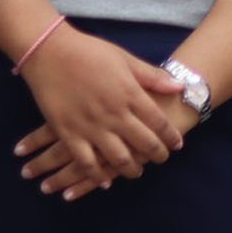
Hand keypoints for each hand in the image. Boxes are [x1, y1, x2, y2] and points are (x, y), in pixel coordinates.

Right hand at [13, 28, 185, 198]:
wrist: (51, 53)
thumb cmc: (90, 52)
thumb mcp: (125, 58)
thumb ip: (152, 76)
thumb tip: (180, 86)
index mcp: (130, 93)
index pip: (158, 121)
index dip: (170, 136)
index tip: (177, 144)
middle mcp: (114, 114)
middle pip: (143, 142)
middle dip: (156, 154)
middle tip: (162, 159)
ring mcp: (91, 126)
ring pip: (118, 158)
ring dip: (131, 169)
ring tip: (137, 172)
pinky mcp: (68, 134)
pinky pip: (86, 162)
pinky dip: (97, 175)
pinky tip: (105, 181)